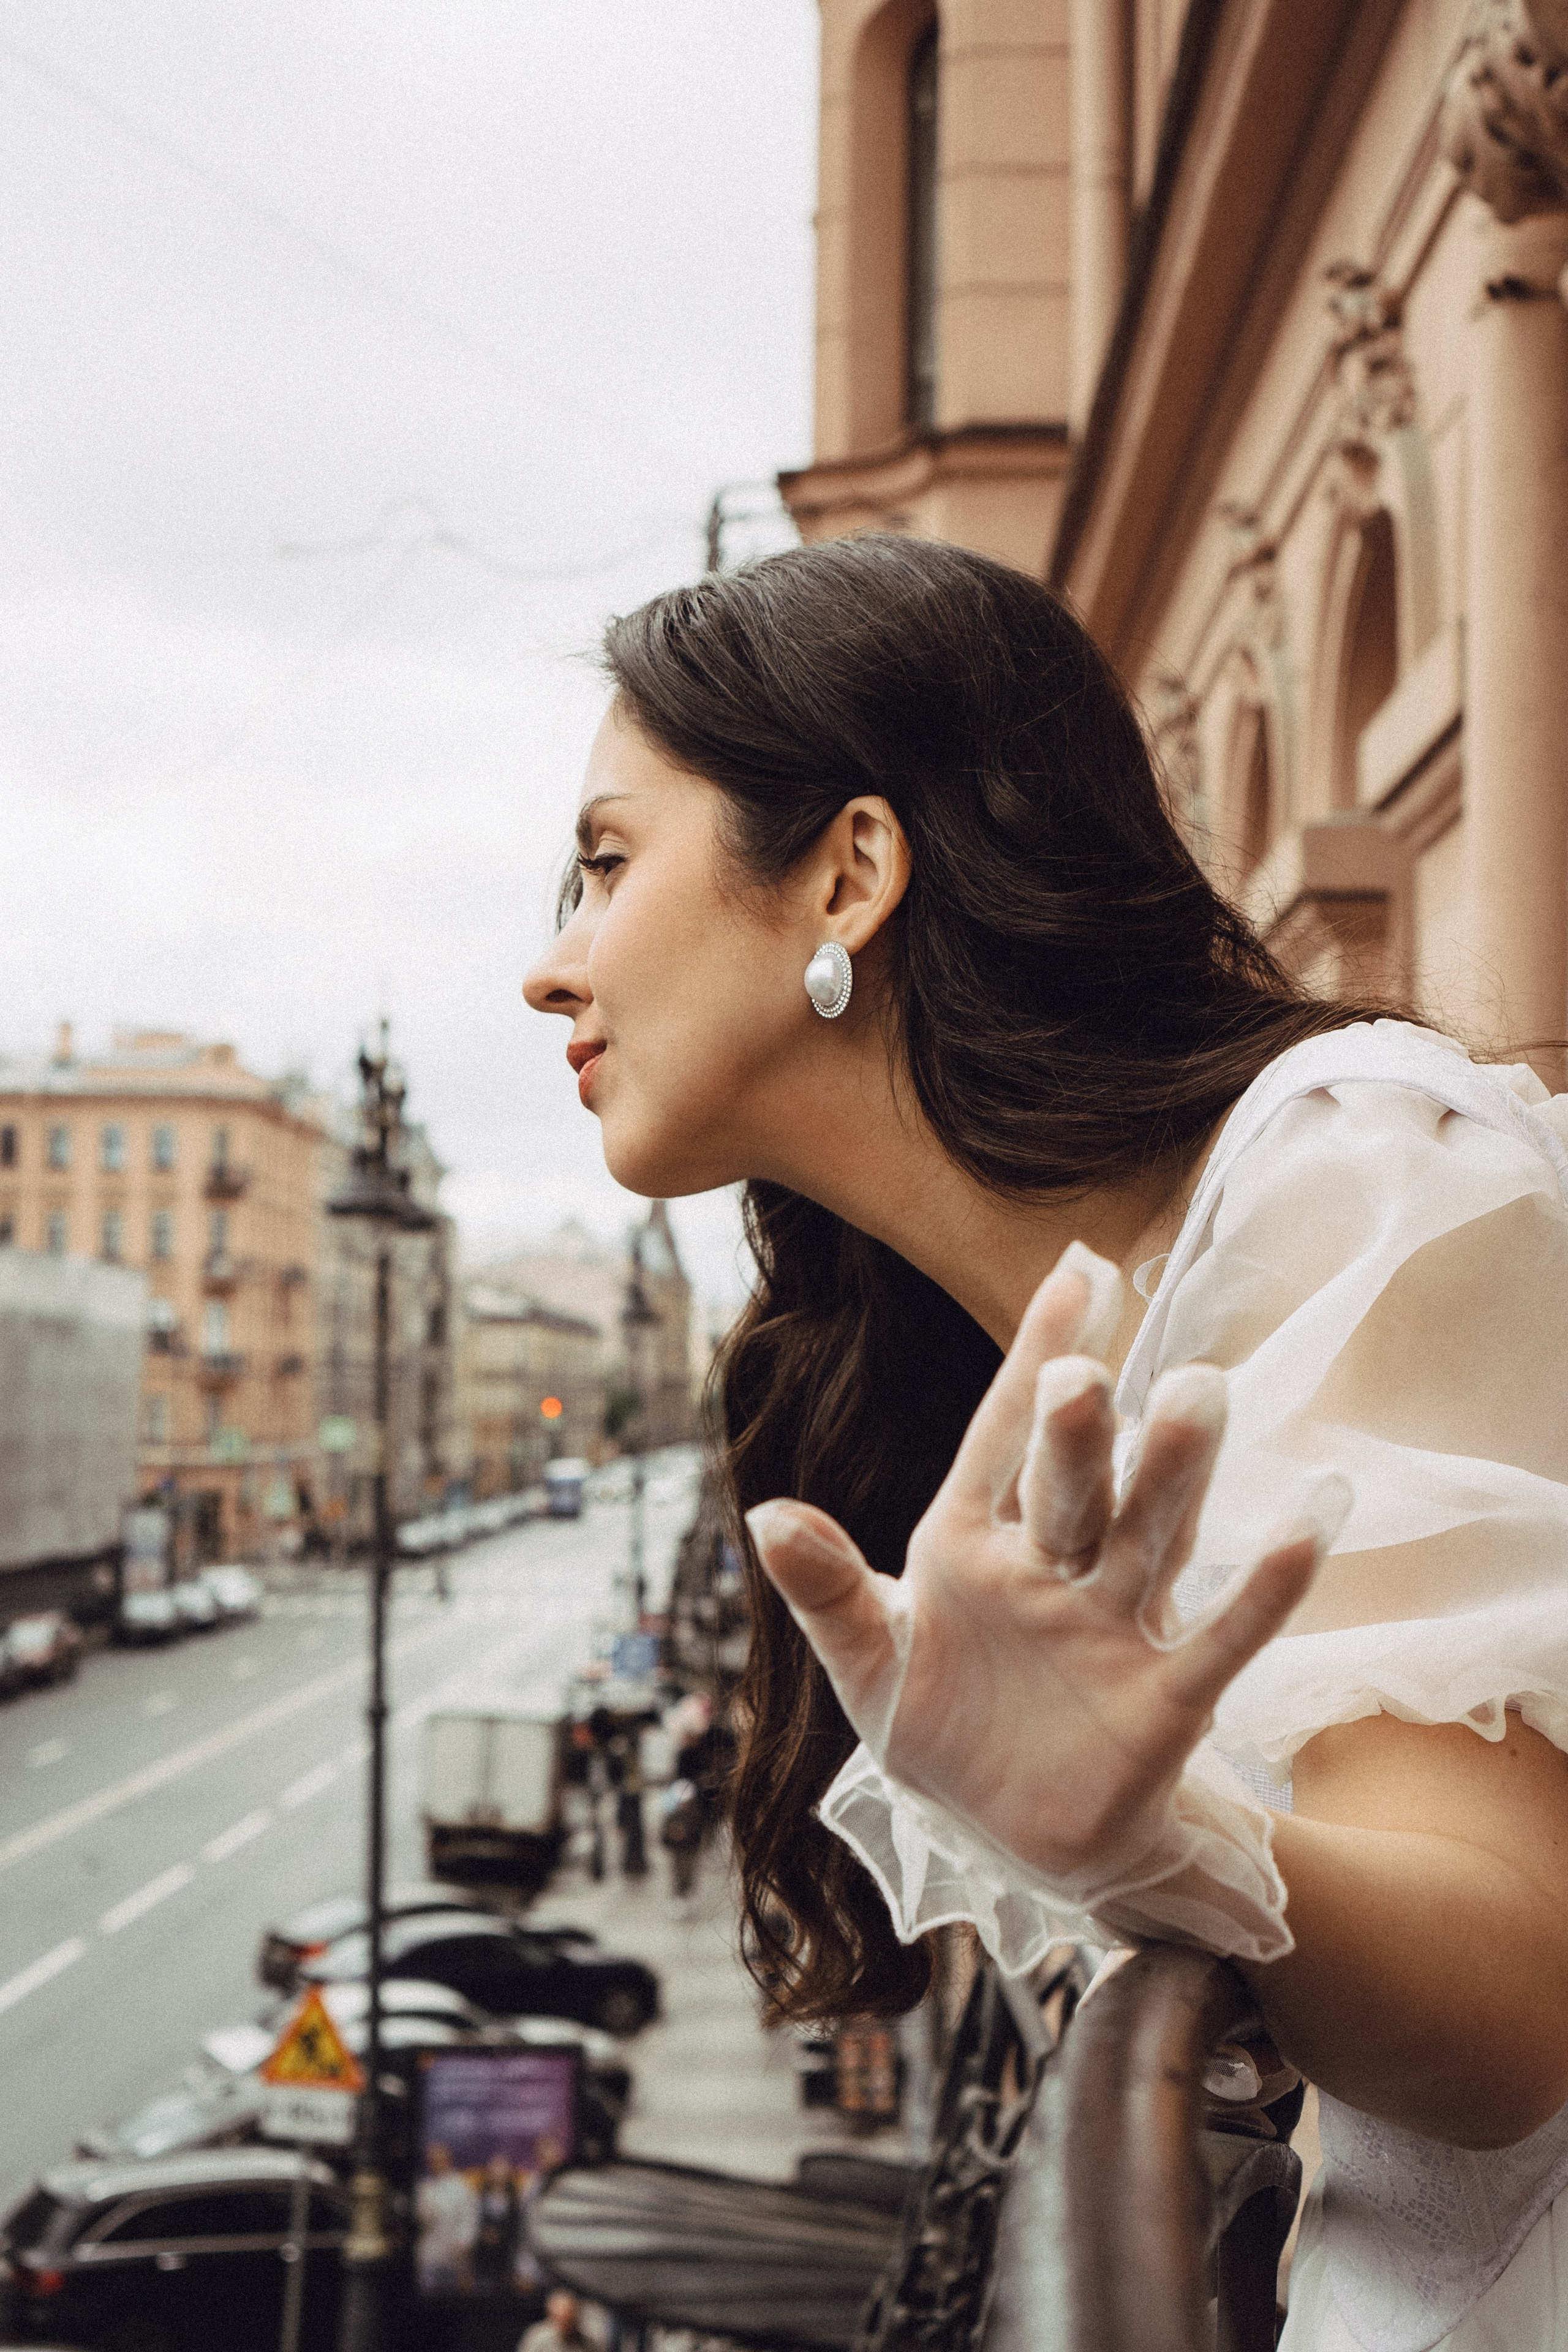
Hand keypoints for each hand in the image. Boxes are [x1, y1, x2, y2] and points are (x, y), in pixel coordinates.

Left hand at [747, 1243, 1346, 1895]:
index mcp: (971, 1543)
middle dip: (1079, 1430)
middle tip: (1087, 1367)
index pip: (1000, 1436)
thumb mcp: (871, 1665)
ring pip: (1148, 1538)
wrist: (1017, 1836)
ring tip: (1202, 1395)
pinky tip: (1307, 1521)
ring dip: (1173, 1477)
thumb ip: (826, 1589)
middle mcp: (1052, 1566)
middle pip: (1069, 1485)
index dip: (1035, 1357)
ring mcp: (1113, 1627)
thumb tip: (763, 1512)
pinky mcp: (1165, 1701)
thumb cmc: (945, 1729)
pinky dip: (1261, 1588)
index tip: (1077, 1275)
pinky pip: (1219, 1638)